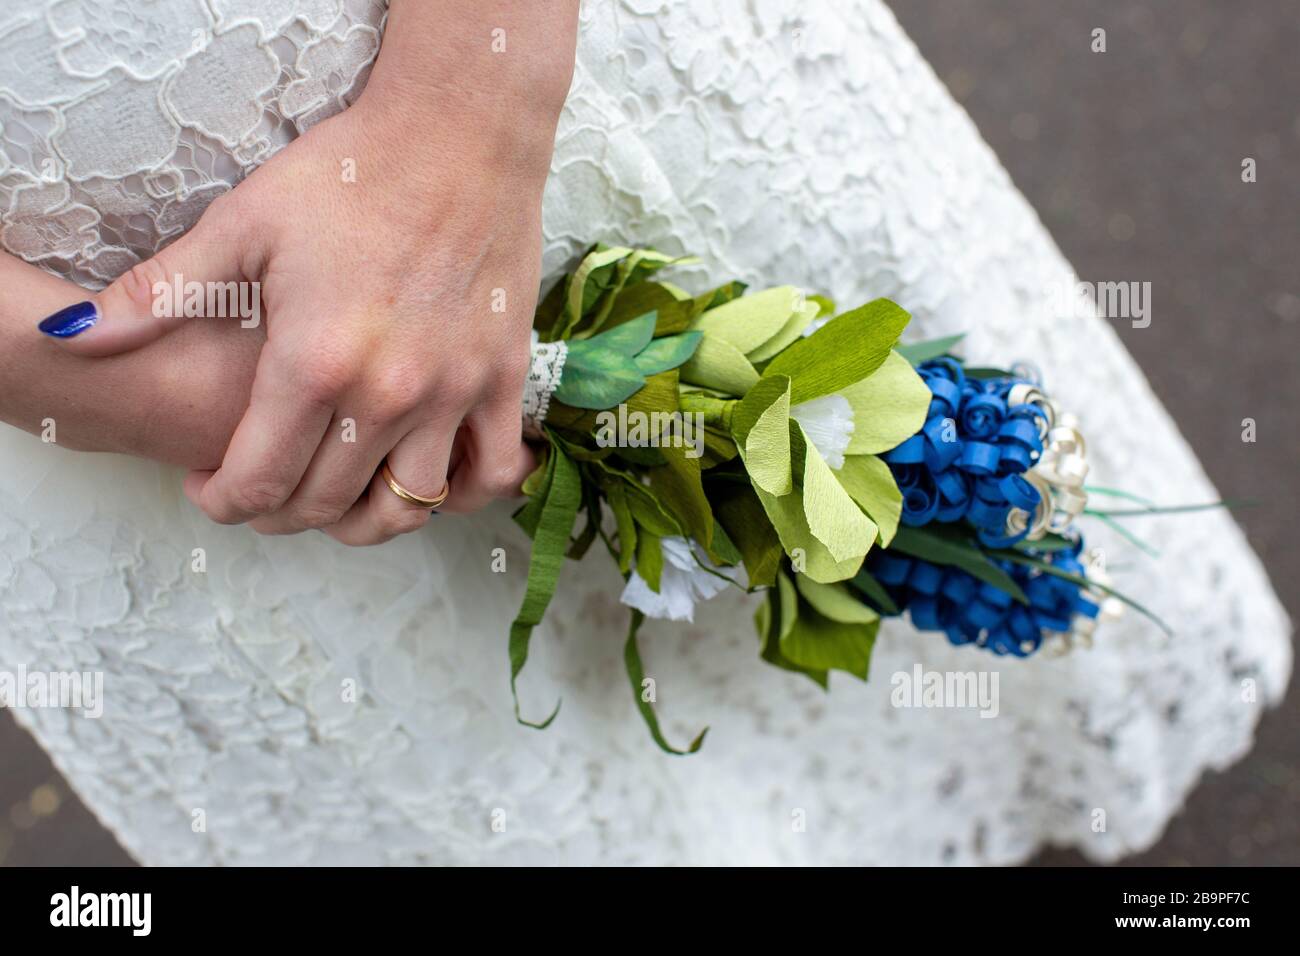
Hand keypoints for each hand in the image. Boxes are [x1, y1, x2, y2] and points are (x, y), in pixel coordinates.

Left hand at [37, 89, 558, 542]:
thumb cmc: (350, 174)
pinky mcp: (503, 378)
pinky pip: (494, 472)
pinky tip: (433, 479)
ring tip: (338, 499)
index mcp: (314, 363)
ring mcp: (453, 392)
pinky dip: (464, 495)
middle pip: (325, 504)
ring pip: (407, 507)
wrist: (458, 136)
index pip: (259, 481)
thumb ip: (162, 293)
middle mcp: (387, 394)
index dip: (224, 504)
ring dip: (362, 522)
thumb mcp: (243, 224)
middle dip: (278, 515)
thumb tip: (76, 335)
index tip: (209, 490)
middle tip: (260, 492)